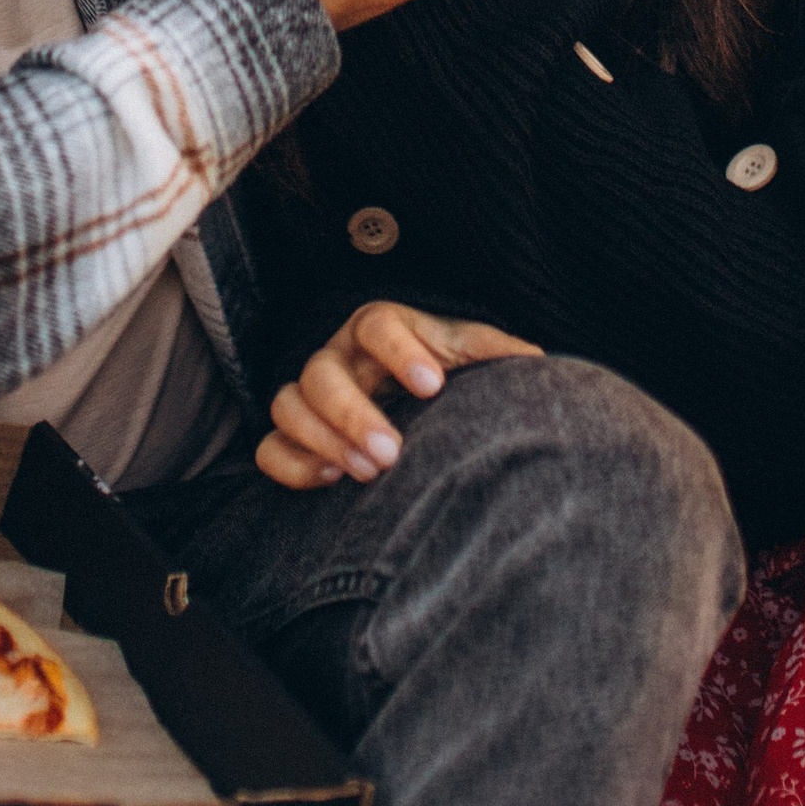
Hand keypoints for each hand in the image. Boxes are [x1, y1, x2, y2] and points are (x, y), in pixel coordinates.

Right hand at [258, 302, 542, 489]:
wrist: (416, 405)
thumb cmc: (442, 375)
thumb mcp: (468, 356)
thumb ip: (495, 355)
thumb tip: (536, 363)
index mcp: (379, 330)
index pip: (375, 325)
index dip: (398, 351)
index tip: (433, 386)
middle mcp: (337, 359)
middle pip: (322, 372)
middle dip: (353, 413)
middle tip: (392, 452)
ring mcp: (308, 398)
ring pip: (288, 405)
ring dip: (323, 440)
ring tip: (368, 473)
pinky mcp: (293, 439)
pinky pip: (268, 449)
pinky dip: (292, 464)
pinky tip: (330, 481)